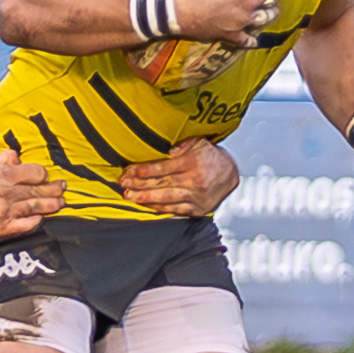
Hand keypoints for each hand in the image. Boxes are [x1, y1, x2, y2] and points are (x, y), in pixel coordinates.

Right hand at [0, 151, 64, 245]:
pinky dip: (37, 219)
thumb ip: (2, 158)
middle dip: (55, 188)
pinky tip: (42, 217)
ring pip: (38, 206)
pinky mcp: (5, 229)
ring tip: (60, 202)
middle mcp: (7, 192)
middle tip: (62, 187)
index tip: (43, 176)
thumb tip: (18, 156)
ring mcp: (7, 212)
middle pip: (40, 190)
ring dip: (53, 204)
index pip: (35, 172)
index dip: (41, 174)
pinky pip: (29, 224)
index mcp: (2, 175)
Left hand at [119, 138, 239, 215]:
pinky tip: (146, 205)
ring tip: (130, 196)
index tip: (129, 171)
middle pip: (161, 184)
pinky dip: (159, 208)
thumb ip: (181, 144)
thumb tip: (165, 150)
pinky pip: (174, 210)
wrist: (230, 173)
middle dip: (139, 184)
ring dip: (145, 198)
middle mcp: (195, 181)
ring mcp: (196, 197)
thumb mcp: (198, 142)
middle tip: (123, 184)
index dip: (143, 170)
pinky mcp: (198, 209)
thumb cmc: (209, 156)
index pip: (162, 168)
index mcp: (193, 163)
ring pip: (166, 198)